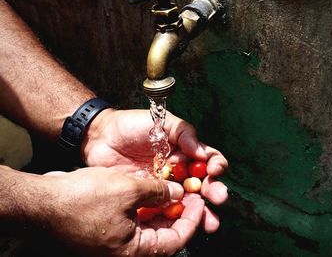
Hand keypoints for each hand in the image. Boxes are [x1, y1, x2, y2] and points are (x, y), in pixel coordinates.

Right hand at [42, 167, 203, 255]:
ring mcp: (118, 240)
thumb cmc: (83, 198)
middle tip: (192, 194)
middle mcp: (127, 250)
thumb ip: (158, 192)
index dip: (191, 220)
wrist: (44, 199)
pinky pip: (137, 220)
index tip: (200, 202)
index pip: (175, 241)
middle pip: (165, 235)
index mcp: (133, 251)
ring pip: (152, 226)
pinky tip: (156, 190)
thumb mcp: (128, 190)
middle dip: (180, 213)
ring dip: (165, 208)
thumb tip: (177, 193)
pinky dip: (149, 206)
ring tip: (177, 190)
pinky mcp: (110, 229)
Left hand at [82, 109, 228, 232]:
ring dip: (202, 212)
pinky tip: (182, 224)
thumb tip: (202, 153)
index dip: (216, 165)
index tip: (214, 170)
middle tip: (218, 198)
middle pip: (203, 184)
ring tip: (210, 222)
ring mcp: (164, 186)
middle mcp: (178, 170)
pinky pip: (165, 209)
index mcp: (185, 151)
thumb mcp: (161, 121)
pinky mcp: (149, 197)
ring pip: (187, 201)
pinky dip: (175, 218)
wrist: (100, 137)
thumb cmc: (131, 125)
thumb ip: (184, 133)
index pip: (208, 159)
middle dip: (214, 192)